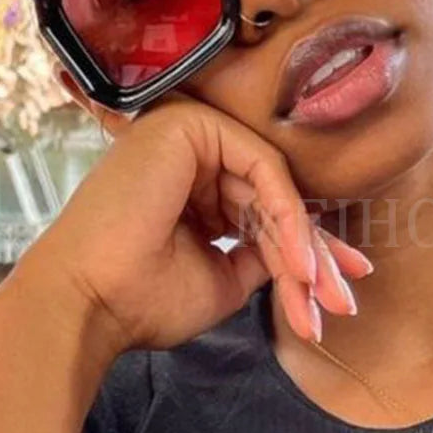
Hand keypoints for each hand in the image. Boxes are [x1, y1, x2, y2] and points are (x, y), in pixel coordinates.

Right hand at [11, 95, 370, 355]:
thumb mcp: (222, 277)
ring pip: (272, 188)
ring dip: (303, 246)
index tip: (337, 290)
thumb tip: (302, 251)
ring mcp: (190, 135)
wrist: (88, 305)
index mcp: (191, 186)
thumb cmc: (143, 297)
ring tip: (324, 295)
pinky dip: (287, 216)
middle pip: (270, 200)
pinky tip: (301, 264)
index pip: (260, 212)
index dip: (303, 251)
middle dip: (312, 254)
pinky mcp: (192, 127)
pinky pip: (261, 168)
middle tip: (343, 299)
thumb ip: (260, 254)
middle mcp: (191, 155)